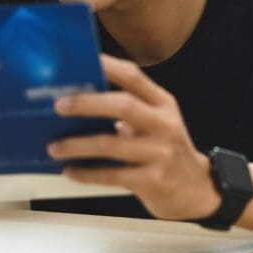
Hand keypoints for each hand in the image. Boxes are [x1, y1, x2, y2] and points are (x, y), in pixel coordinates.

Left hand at [48, 55, 221, 221]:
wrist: (197, 190)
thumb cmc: (166, 151)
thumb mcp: (157, 123)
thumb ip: (129, 109)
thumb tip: (79, 99)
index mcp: (163, 104)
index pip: (133, 76)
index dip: (105, 66)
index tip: (78, 61)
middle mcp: (164, 124)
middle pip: (124, 105)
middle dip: (87, 103)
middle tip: (59, 105)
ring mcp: (161, 153)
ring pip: (113, 145)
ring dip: (78, 145)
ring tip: (54, 147)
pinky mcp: (154, 181)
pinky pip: (113, 176)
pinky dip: (87, 173)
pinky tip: (71, 172)